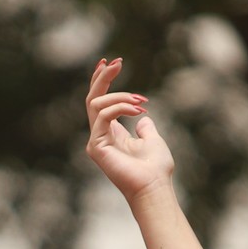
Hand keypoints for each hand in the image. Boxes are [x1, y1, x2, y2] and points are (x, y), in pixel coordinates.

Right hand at [84, 58, 171, 202]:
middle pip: (92, 99)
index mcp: (111, 133)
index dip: (101, 81)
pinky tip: (138, 109)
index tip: (110, 62)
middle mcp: (100, 136)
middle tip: (117, 62)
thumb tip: (142, 118)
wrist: (154, 187)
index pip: (99, 102)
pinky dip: (120, 108)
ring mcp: (96, 142)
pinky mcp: (97, 147)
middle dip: (103, 78)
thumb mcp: (153, 140)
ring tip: (141, 101)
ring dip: (121, 96)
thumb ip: (146, 128)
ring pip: (97, 104)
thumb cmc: (155, 169)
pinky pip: (103, 116)